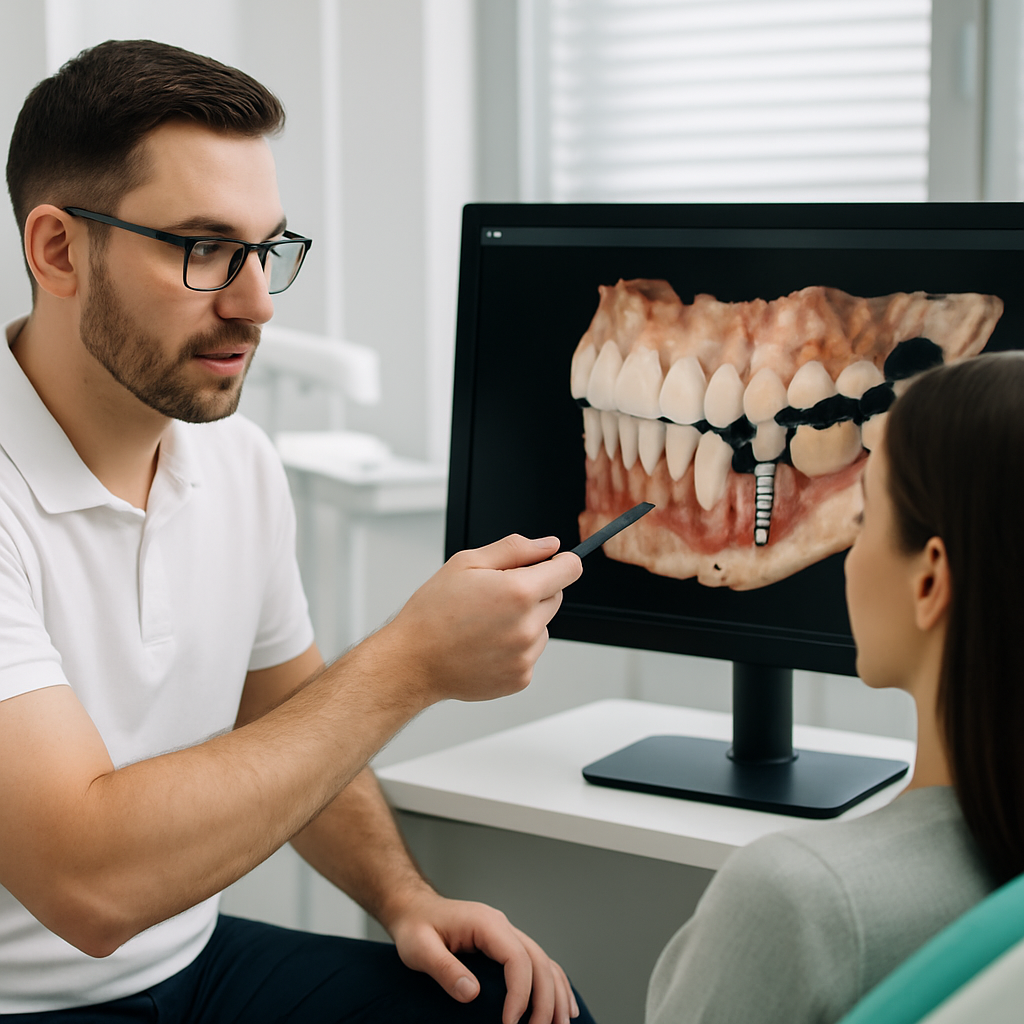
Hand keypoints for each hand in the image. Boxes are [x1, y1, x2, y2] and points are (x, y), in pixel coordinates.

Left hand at [386, 889, 579, 1023]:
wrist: (415, 909)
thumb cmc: (415, 927)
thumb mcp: (419, 948)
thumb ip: (444, 969)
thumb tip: (473, 993)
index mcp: (486, 923)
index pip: (517, 958)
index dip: (520, 994)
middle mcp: (502, 926)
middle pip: (539, 961)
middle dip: (544, 1000)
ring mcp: (507, 934)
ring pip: (545, 962)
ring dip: (556, 994)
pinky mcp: (506, 945)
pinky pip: (538, 963)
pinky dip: (554, 984)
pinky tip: (563, 1006)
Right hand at [388, 535, 581, 703]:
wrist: (413, 661)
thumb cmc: (433, 613)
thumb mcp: (467, 563)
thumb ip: (515, 549)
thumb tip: (548, 545)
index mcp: (518, 592)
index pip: (570, 570)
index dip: (562, 561)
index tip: (553, 563)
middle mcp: (527, 626)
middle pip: (556, 597)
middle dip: (534, 591)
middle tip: (495, 596)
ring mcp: (525, 655)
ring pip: (543, 626)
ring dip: (525, 621)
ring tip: (485, 624)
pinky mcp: (521, 678)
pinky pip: (531, 652)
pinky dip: (515, 647)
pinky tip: (486, 645)